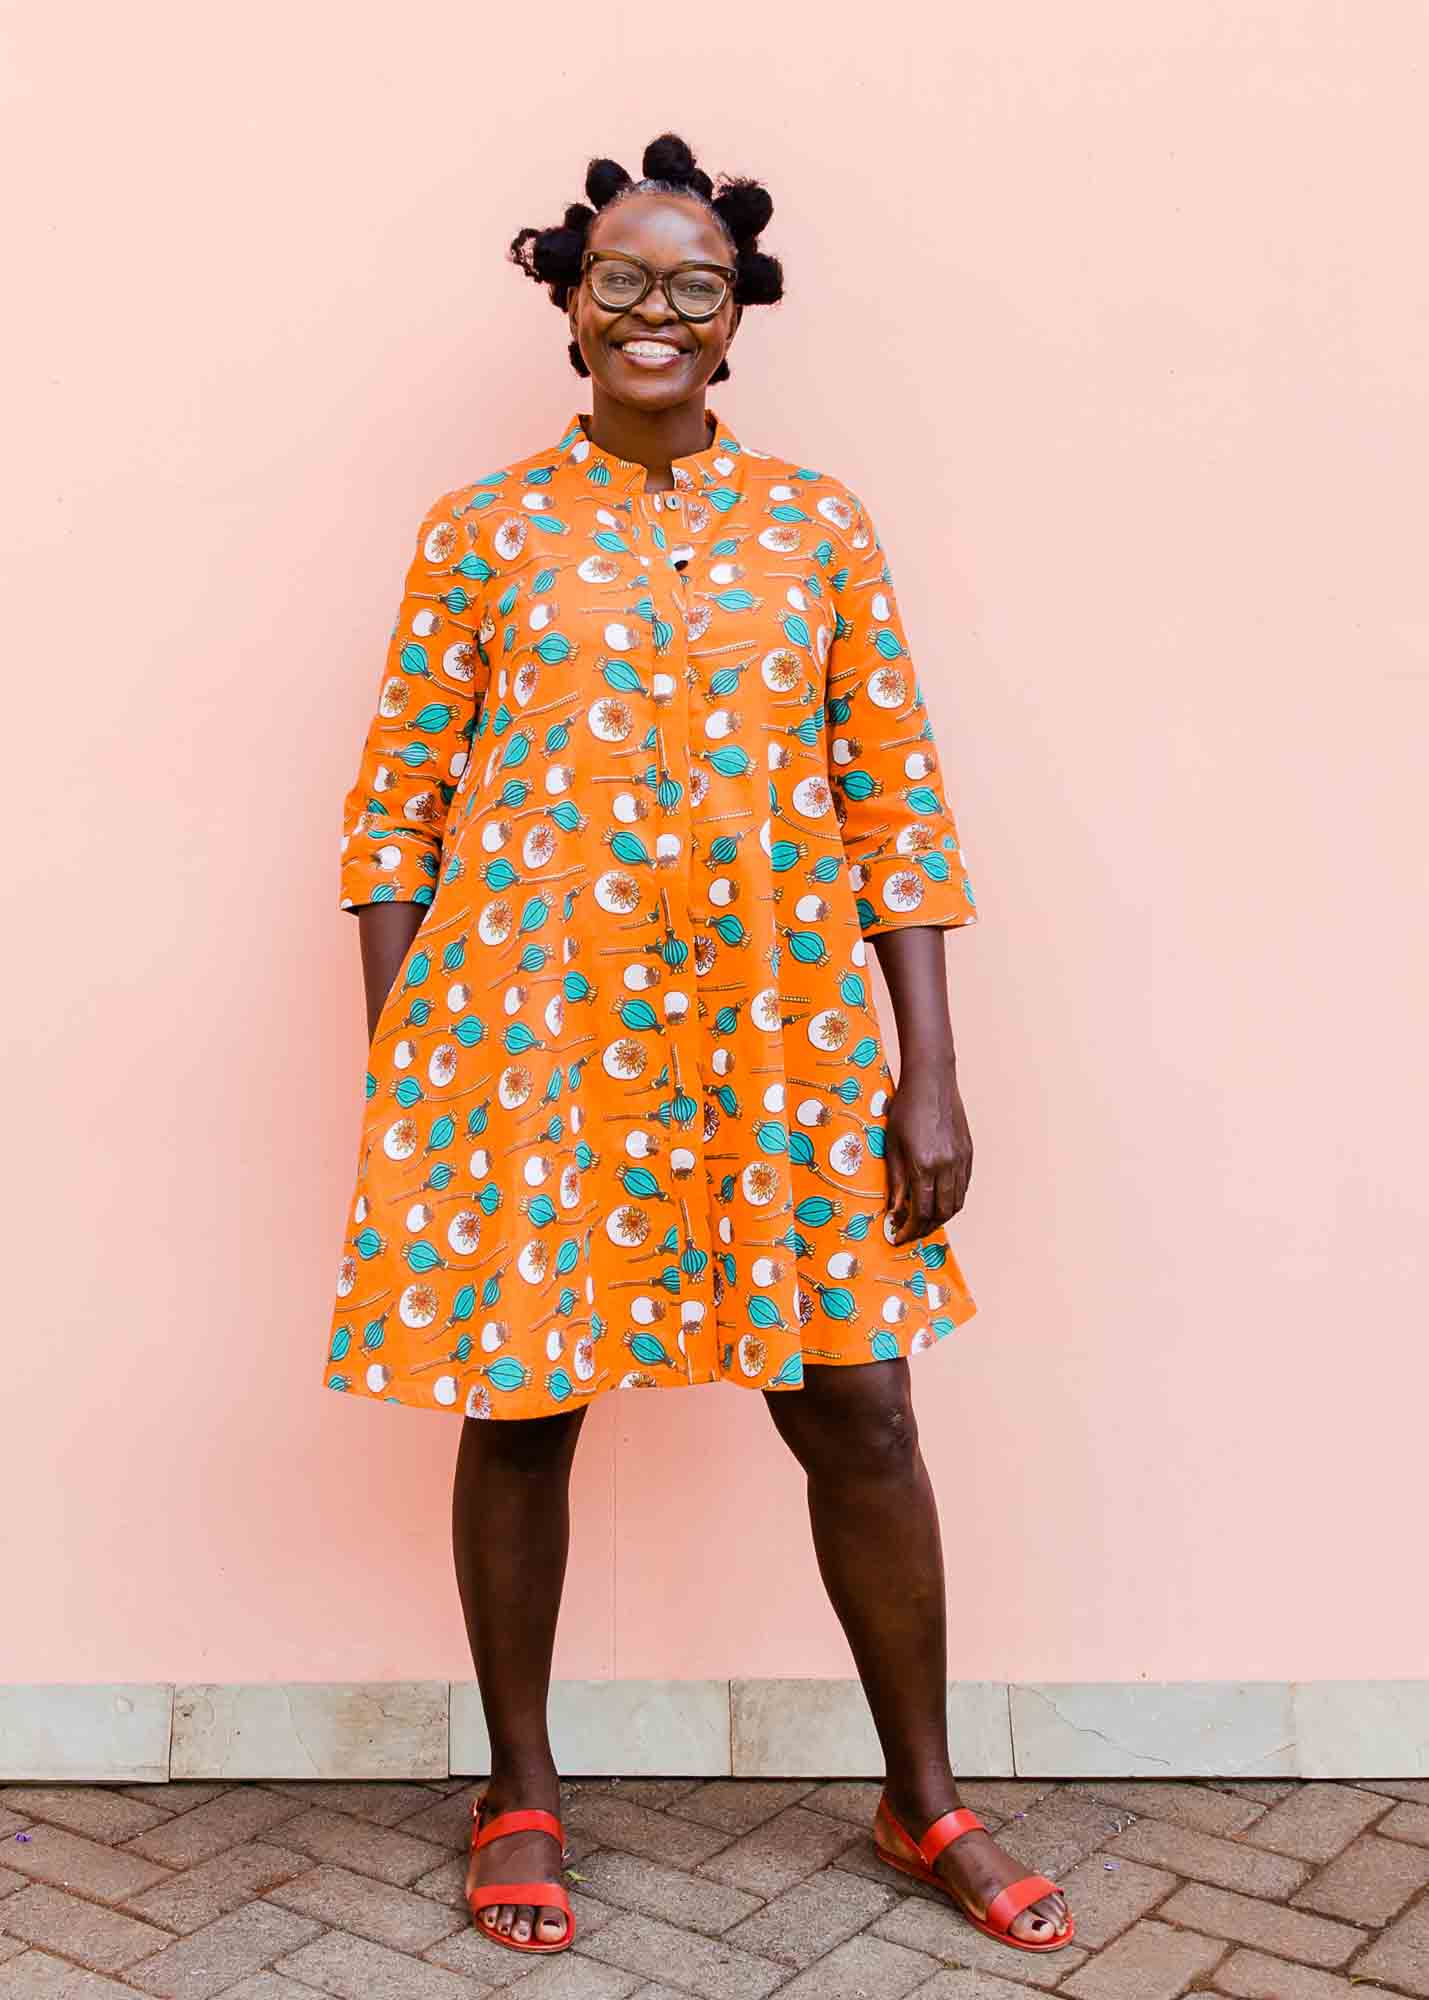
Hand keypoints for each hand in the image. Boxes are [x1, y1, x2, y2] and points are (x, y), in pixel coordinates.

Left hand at [884, 1053, 972, 1244]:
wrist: (932, 1080)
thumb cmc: (905, 1108)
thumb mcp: (892, 1145)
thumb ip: (895, 1181)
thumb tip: (894, 1211)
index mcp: (924, 1165)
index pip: (920, 1211)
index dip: (909, 1230)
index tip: (898, 1237)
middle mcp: (947, 1166)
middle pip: (941, 1213)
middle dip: (925, 1229)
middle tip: (910, 1234)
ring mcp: (961, 1160)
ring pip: (956, 1203)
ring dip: (940, 1218)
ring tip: (924, 1222)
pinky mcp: (969, 1153)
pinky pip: (963, 1186)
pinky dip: (952, 1201)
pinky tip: (939, 1201)